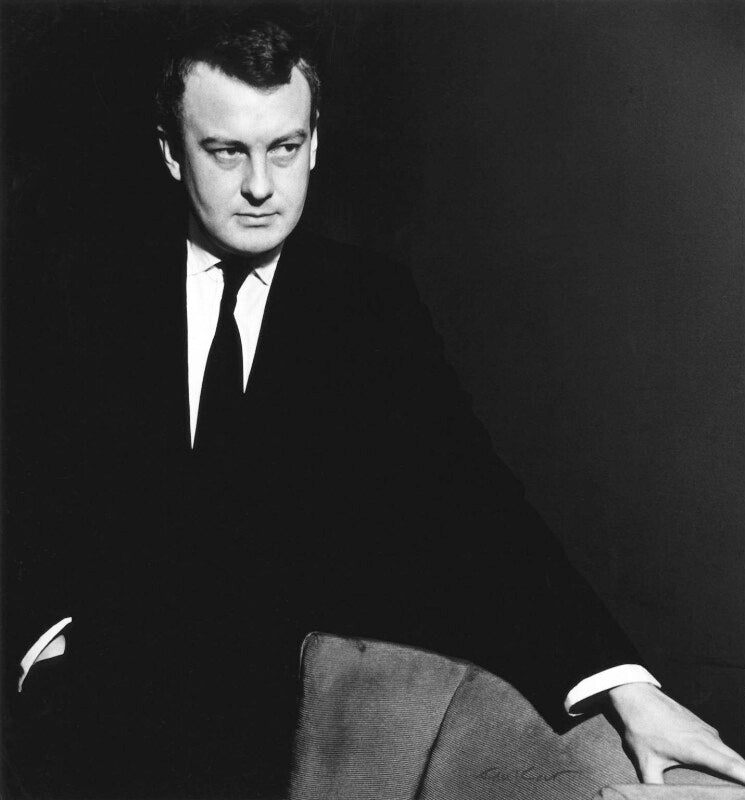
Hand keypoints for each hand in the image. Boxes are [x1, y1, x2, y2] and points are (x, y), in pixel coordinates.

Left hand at [607, 682, 744, 784]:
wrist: (636, 695)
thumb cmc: (640, 728)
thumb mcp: (645, 761)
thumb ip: (654, 785)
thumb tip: (653, 799)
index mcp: (697, 748)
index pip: (731, 767)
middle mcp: (707, 738)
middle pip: (738, 761)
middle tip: (742, 793)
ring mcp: (706, 729)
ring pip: (731, 752)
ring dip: (739, 768)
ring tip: (738, 785)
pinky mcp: (701, 725)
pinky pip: (721, 744)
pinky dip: (729, 758)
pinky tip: (724, 767)